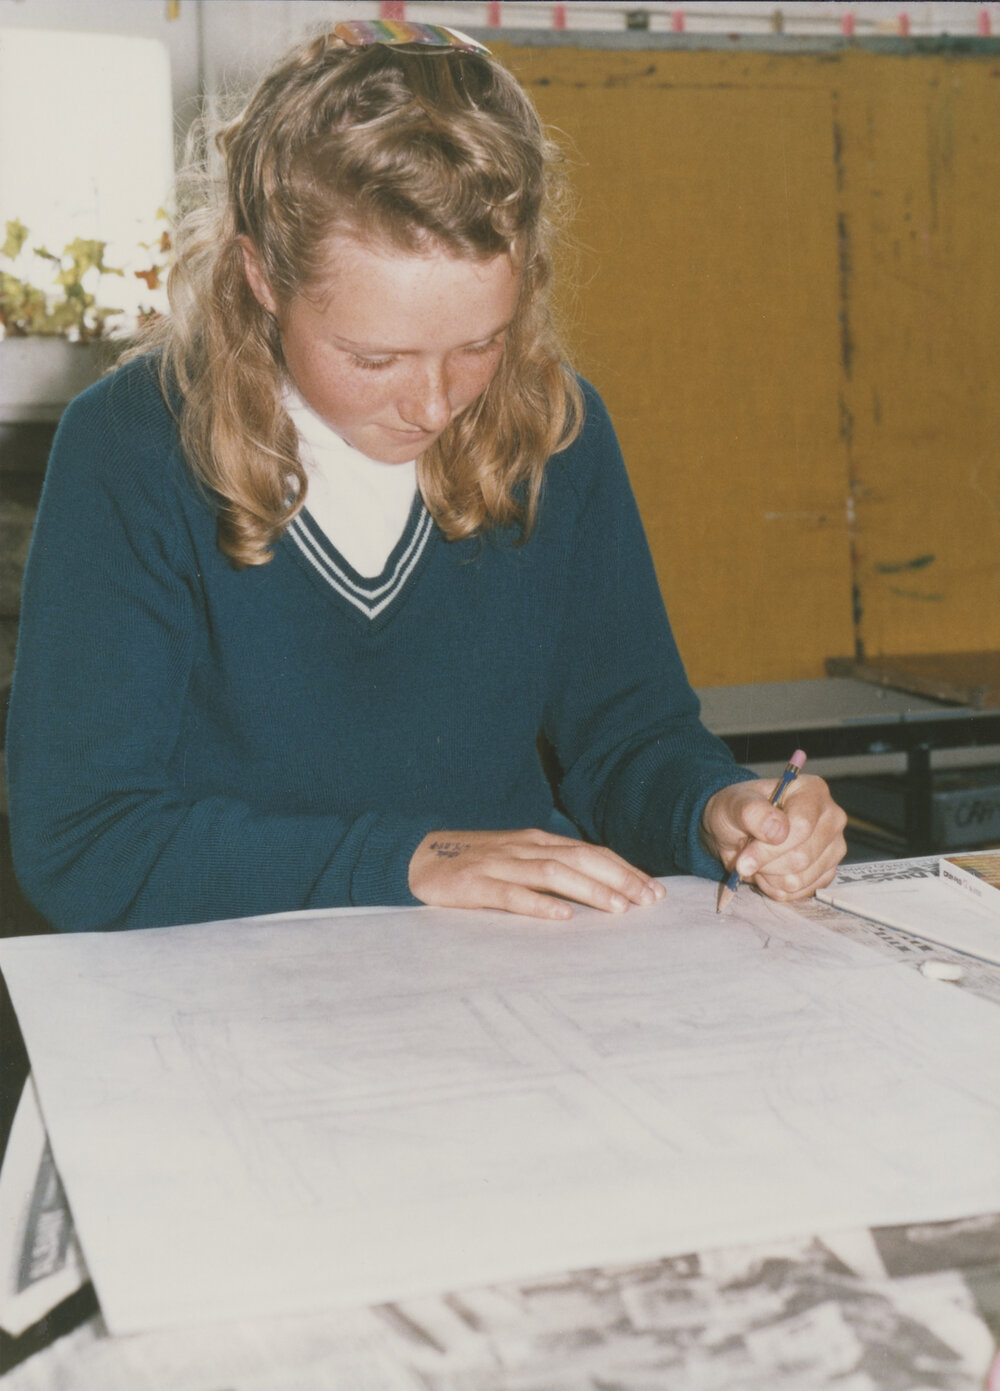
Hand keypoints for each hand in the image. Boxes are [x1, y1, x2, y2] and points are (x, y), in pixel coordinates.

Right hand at [408, 828, 665, 920]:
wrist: (416, 858)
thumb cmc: (473, 864)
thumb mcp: (516, 859)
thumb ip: (550, 868)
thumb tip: (597, 887)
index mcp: (536, 841)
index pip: (590, 852)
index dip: (624, 869)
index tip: (653, 890)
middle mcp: (523, 848)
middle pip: (580, 859)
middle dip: (618, 878)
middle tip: (648, 901)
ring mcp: (499, 865)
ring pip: (553, 873)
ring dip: (589, 889)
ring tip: (618, 908)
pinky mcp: (475, 886)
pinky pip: (511, 894)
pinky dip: (539, 903)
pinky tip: (562, 915)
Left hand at [701, 774, 846, 901]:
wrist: (737, 830)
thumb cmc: (738, 811)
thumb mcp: (733, 804)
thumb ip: (751, 812)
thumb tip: (777, 830)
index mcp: (813, 792)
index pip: (801, 827)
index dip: (769, 849)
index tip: (743, 859)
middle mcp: (831, 818)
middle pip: (801, 857)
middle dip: (765, 863)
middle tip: (746, 853)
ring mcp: (833, 847)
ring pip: (799, 879)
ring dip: (768, 876)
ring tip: (758, 859)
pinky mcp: (828, 872)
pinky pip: (800, 892)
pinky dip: (775, 887)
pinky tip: (768, 871)